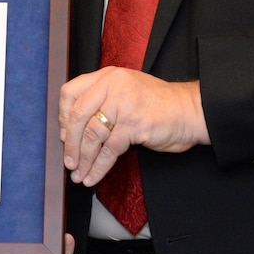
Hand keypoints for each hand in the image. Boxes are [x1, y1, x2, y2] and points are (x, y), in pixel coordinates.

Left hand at [58, 69, 207, 187]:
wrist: (190, 110)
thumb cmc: (158, 104)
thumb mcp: (126, 91)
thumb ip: (103, 100)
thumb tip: (72, 128)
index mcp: (108, 76)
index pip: (71, 93)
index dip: (63, 117)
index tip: (63, 136)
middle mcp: (113, 86)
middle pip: (77, 116)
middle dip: (70, 144)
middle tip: (68, 162)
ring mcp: (123, 104)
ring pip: (91, 135)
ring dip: (83, 159)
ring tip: (78, 174)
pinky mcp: (133, 124)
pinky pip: (109, 150)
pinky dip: (99, 167)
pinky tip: (93, 177)